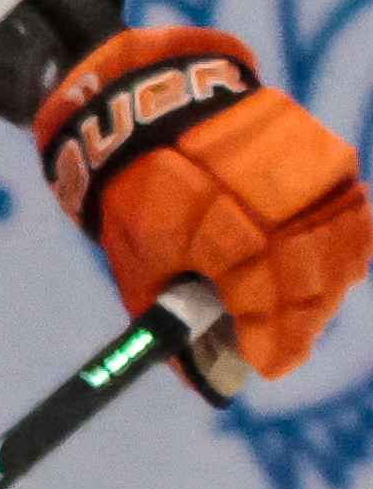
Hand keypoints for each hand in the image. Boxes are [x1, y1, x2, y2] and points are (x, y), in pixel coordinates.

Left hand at [34, 22, 370, 385]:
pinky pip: (352, 213)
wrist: (152, 107)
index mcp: (217, 221)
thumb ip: (173, 321)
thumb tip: (207, 382)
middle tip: (285, 350)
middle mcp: (271, 192)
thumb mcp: (137, 262)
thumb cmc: (138, 194)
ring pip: (341, 247)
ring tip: (303, 318)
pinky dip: (342, 250)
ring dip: (326, 290)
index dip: (272, 337)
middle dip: (301, 322)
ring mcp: (305, 168)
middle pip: (310, 275)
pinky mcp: (326, 153)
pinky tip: (324, 275)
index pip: (264, 294)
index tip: (269, 366)